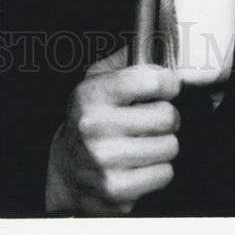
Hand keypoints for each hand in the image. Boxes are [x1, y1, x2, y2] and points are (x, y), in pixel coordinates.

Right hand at [45, 46, 180, 215]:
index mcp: (92, 95)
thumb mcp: (95, 81)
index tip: (166, 87)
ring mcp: (106, 163)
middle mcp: (96, 128)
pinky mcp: (118, 192)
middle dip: (167, 116)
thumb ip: (124, 61)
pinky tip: (140, 164)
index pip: (151, 80)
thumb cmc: (87, 121)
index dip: (167, 83)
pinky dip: (158, 170)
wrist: (65, 171)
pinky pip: (164, 174)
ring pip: (170, 146)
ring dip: (163, 145)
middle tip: (154, 119)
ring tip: (144, 142)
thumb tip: (156, 43)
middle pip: (167, 116)